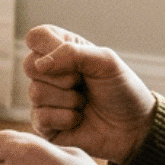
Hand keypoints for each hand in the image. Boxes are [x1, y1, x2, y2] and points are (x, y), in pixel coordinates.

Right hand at [23, 24, 156, 164]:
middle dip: (63, 77)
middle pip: (30, 65)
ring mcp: (44, 99)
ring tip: (84, 103)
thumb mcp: (106, 61)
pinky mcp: (43, 124)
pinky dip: (66, 118)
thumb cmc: (122, 90)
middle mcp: (48, 73)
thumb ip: (72, 53)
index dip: (50, 48)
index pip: (36, 37)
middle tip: (82, 83)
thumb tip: (39, 64)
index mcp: (60, 50)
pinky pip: (41, 117)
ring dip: (69, 100)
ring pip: (36, 92)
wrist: (134, 126)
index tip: (74, 60)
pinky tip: (78, 118)